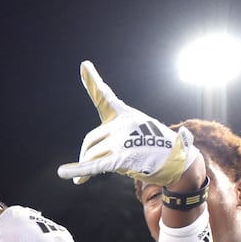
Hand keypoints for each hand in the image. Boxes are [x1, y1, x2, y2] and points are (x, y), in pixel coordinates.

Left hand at [57, 61, 199, 185]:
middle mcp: (122, 124)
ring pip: (91, 154)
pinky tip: (64, 174)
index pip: (104, 96)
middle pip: (90, 140)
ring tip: (83, 176)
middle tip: (83, 167)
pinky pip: (95, 165)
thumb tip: (80, 169)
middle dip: (85, 154)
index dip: (92, 81)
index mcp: (124, 114)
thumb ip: (108, 141)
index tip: (84, 65)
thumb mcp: (133, 132)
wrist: (176, 158)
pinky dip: (78, 170)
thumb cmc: (151, 146)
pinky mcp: (123, 158)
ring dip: (83, 168)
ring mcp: (123, 140)